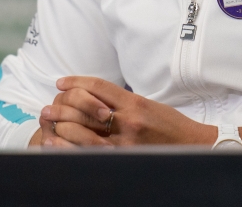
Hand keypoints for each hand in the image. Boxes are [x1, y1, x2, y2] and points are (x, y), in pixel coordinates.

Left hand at [41, 76, 218, 146]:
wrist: (192, 146)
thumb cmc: (170, 125)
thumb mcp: (146, 105)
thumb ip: (121, 101)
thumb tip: (92, 97)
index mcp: (134, 102)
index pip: (98, 87)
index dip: (76, 82)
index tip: (61, 82)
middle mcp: (128, 120)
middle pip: (86, 108)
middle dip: (63, 105)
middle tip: (49, 105)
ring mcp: (125, 142)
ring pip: (83, 132)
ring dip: (62, 125)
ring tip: (49, 122)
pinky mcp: (123, 158)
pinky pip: (90, 152)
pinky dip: (70, 147)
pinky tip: (58, 142)